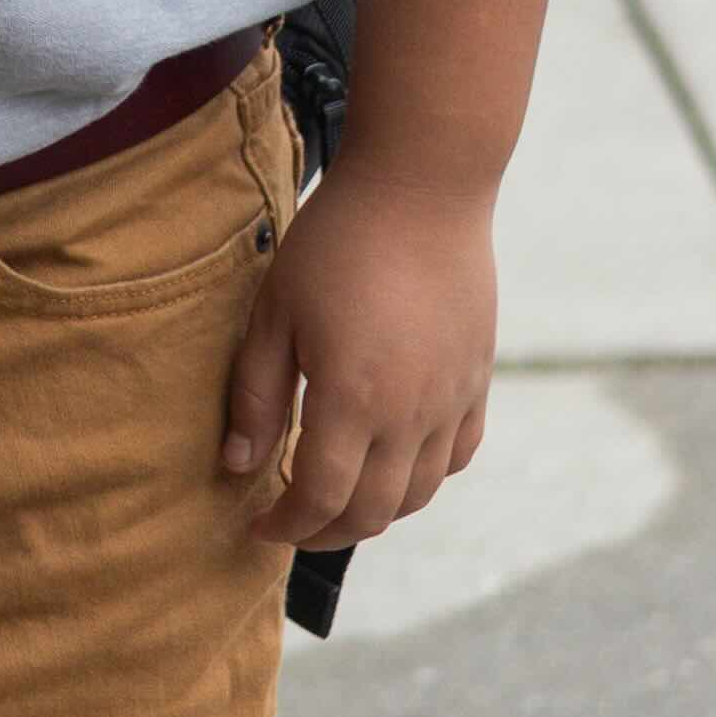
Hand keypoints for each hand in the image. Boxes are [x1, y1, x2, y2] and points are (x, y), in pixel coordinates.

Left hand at [221, 161, 498, 552]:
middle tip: (291, 522)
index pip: (320, 498)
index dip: (286, 524)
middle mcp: (411, 414)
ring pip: (419, 493)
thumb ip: (257, 397)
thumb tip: (238, 465)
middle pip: (372, 511)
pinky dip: (426, 476)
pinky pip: (458, 453)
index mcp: (353, 401)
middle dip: (325, 531)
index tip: (256, 523)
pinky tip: (396, 463)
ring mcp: (452, 399)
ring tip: (337, 498)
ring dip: (375, 512)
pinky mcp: (477, 378)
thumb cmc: (336, 241)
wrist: (422, 185)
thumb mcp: (275, 313)